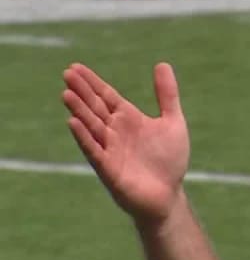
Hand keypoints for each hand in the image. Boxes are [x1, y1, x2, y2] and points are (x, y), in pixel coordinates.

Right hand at [61, 63, 190, 226]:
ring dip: (79, 111)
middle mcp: (115, 132)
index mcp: (128, 119)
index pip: (106, 96)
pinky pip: (94, 150)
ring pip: (91, 126)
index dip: (92, 82)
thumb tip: (162, 64)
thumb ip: (167, 95)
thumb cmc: (169, 160)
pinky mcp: (109, 168)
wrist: (169, 195)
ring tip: (67, 94)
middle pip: (95, 107)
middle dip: (82, 91)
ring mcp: (110, 149)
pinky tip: (73, 123)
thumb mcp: (172, 122)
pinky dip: (84, 137)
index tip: (76, 67)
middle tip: (66, 73)